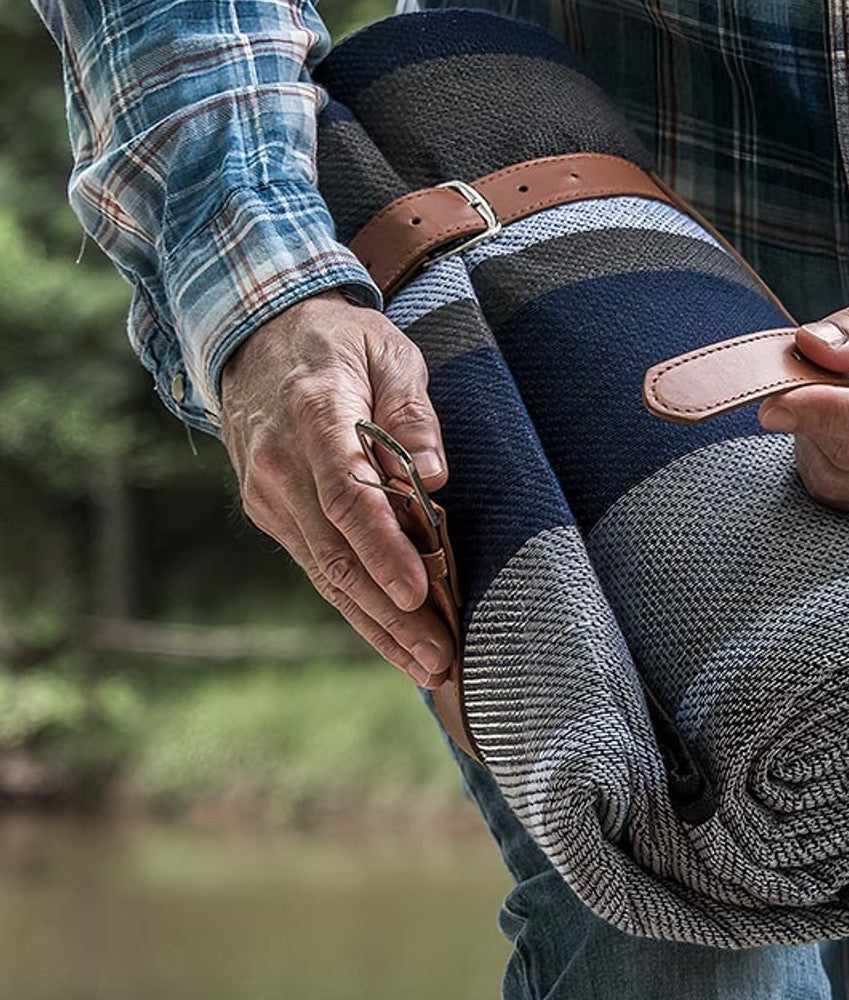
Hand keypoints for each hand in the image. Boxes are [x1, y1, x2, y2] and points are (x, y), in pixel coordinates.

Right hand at [220, 289, 453, 686]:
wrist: (257, 335)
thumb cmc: (339, 343)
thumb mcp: (389, 352)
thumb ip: (413, 413)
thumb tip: (432, 479)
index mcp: (315, 415)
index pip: (346, 494)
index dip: (382, 548)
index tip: (419, 590)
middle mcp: (280, 465)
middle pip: (335, 552)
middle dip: (390, 613)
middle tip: (440, 657)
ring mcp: (268, 494)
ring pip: (324, 572)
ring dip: (376, 624)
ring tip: (426, 665)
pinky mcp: (270, 513)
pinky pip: (317, 566)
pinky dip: (356, 604)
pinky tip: (392, 635)